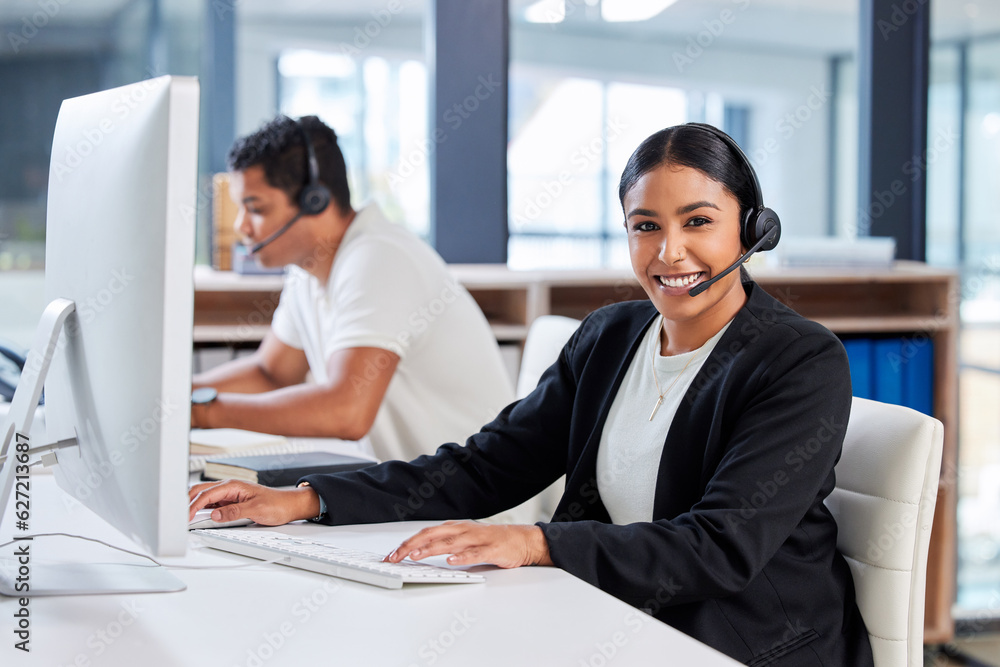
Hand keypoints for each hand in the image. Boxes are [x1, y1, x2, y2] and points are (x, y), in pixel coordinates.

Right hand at [188, 479, 319, 525]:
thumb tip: (216, 515)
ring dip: (193, 506)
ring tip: (183, 517)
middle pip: (200, 492)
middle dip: (187, 502)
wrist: (288, 506)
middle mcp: (229, 488)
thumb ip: (234, 512)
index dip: (193, 505)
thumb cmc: (276, 504)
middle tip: (177, 516)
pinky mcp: (231, 503)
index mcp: (233, 485)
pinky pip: (212, 505)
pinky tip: (197, 517)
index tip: (185, 517)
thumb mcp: (256, 510)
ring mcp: (229, 495)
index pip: (206, 494)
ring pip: (205, 498)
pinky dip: (202, 510)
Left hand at [384, 521, 552, 568]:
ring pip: (449, 543)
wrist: (520, 540)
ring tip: (415, 556)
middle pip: (432, 535)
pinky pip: (475, 553)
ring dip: (430, 549)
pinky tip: (451, 561)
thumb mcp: (463, 539)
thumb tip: (417, 552)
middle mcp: (462, 530)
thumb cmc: (490, 541)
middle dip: (410, 546)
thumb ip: (443, 544)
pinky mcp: (491, 549)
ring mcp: (476, 539)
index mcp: (454, 528)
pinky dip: (462, 557)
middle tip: (394, 557)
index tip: (391, 555)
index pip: (425, 533)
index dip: (406, 543)